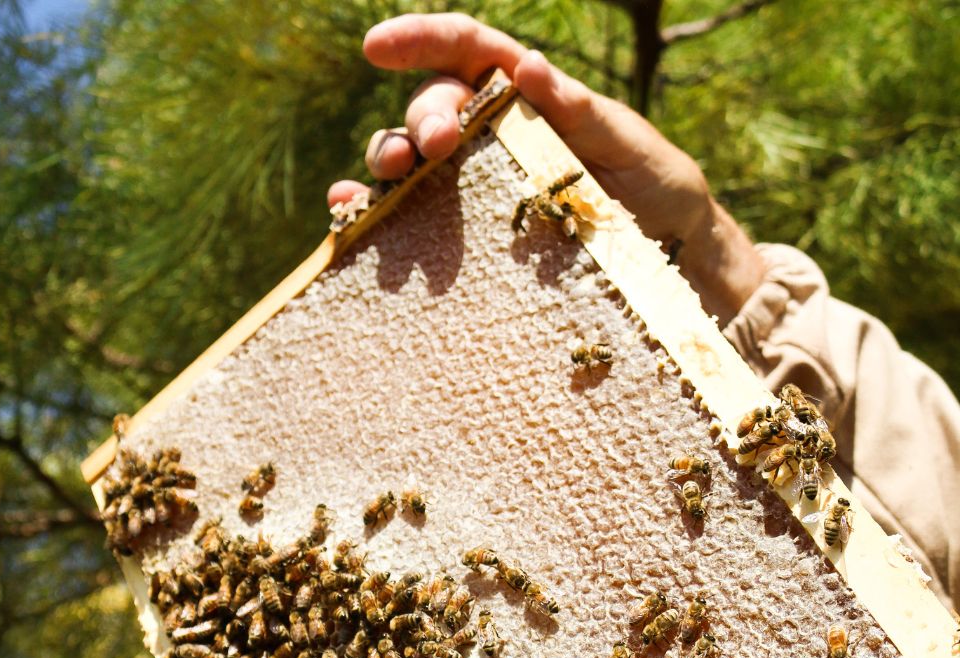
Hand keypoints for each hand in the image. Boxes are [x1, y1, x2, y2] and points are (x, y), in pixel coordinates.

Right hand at [328, 13, 764, 325]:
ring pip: (412, 160)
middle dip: (422, 118)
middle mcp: (494, 134)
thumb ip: (578, 108)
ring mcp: (478, 184)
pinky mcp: (472, 234)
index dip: (422, 41)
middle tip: (435, 145)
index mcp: (529, 95)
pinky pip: (414, 216)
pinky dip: (375, 212)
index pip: (468, 52)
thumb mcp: (625, 141)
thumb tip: (525, 64)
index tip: (378, 47)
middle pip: (433, 107)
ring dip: (388, 161)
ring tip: (389, 176)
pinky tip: (351, 216)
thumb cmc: (654, 185)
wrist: (668, 253)